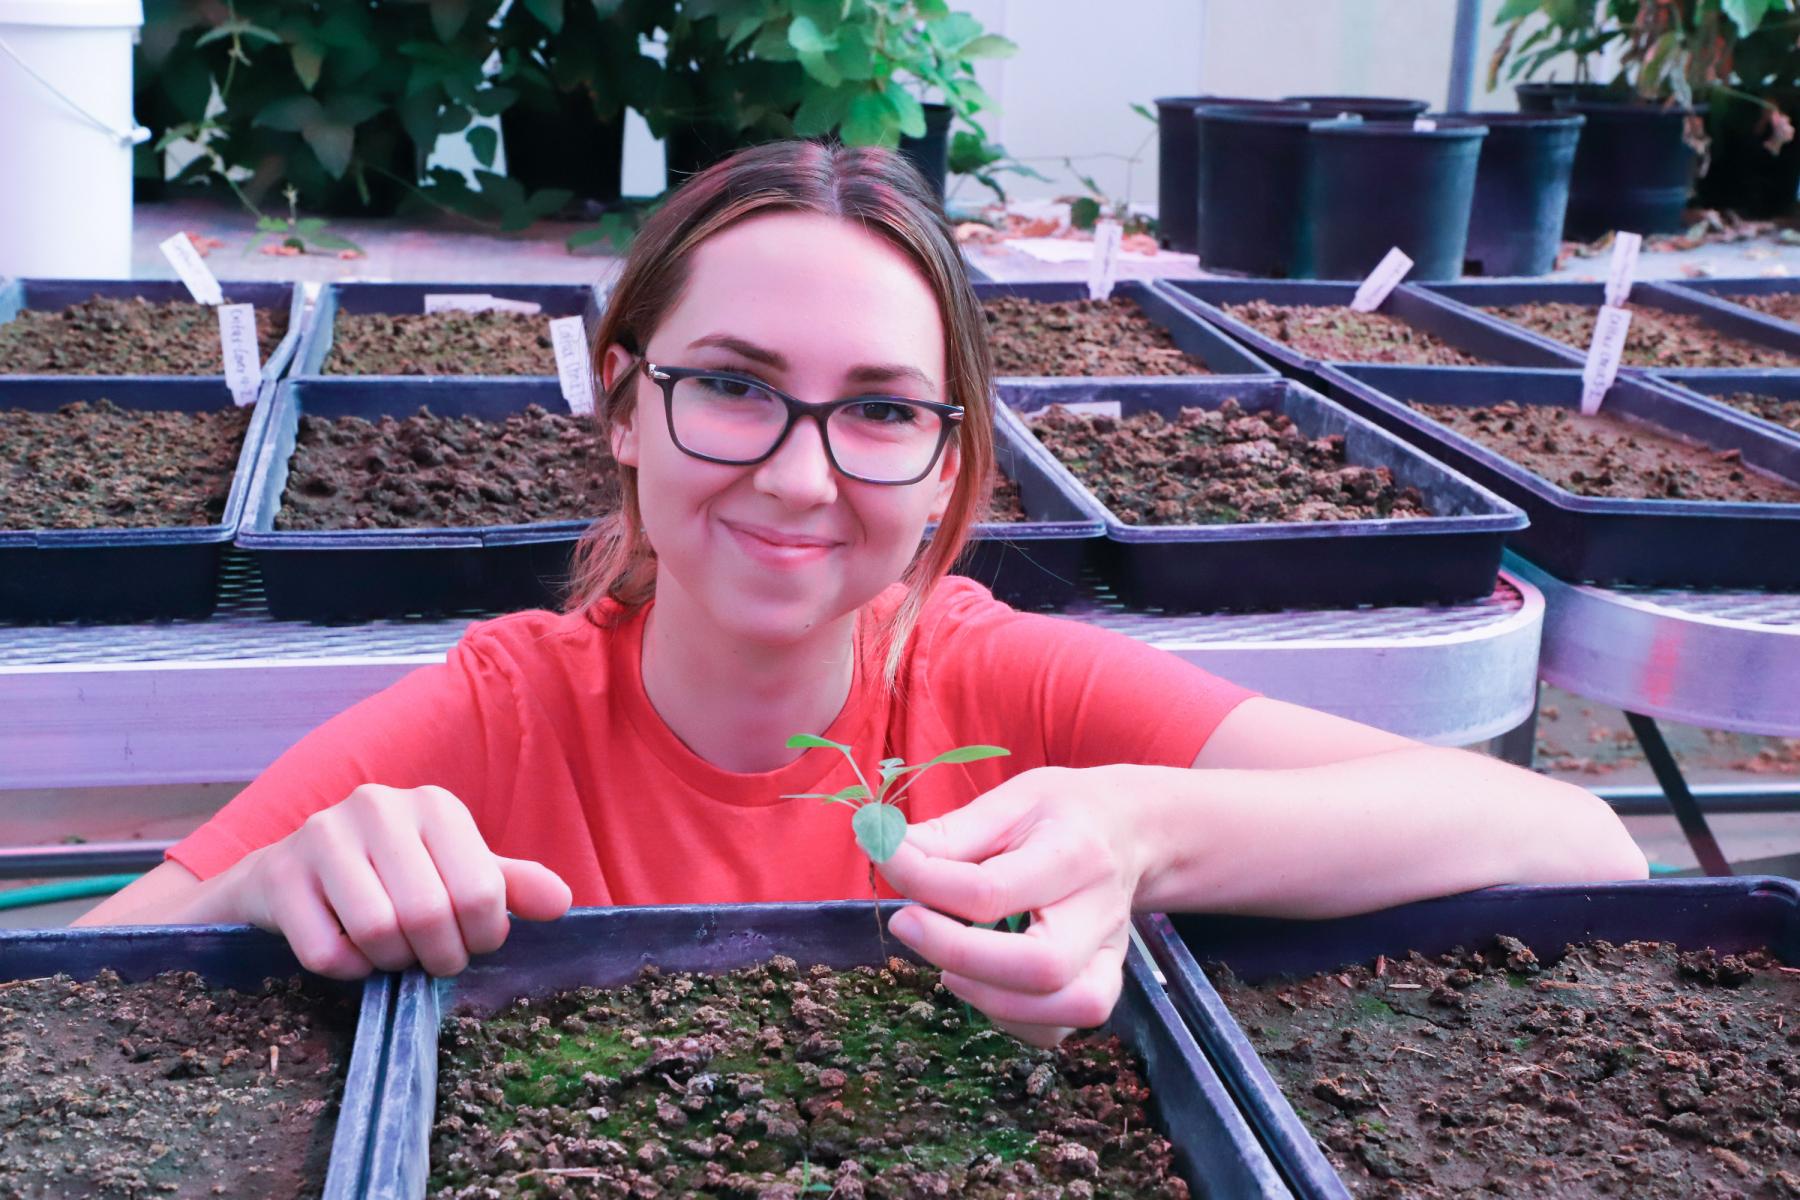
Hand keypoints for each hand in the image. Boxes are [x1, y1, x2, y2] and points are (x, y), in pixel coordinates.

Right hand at [221, 784, 571, 978]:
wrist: (287, 875)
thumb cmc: (389, 877)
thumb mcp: (454, 872)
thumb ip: (507, 885)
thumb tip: (562, 903)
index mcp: (435, 807)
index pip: (482, 891)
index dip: (483, 937)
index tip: (470, 942)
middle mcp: (378, 807)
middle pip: (429, 914)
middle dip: (437, 956)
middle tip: (431, 959)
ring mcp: (321, 836)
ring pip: (376, 931)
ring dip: (390, 962)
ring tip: (391, 953)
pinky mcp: (278, 876)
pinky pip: (326, 952)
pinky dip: (347, 970)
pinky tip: (348, 953)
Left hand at [875, 766, 1147, 1047]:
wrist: (1130, 831)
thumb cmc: (1060, 814)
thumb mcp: (1010, 800)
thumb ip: (951, 833)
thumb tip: (885, 850)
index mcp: (1075, 854)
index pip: (993, 888)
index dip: (924, 881)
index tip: (888, 860)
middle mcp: (1100, 912)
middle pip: (1040, 966)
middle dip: (958, 953)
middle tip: (909, 924)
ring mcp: (1107, 957)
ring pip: (1062, 1008)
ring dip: (987, 996)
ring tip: (948, 963)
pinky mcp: (1102, 984)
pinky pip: (1055, 1030)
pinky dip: (1009, 1019)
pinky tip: (981, 983)